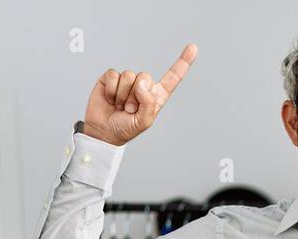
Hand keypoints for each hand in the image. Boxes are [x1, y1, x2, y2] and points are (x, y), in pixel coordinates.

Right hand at [83, 43, 197, 146]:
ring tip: (119, 106)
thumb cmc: (126, 128)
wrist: (104, 131)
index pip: (172, 78)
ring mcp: (127, 81)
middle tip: (129, 109)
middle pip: (145, 76)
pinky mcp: (111, 78)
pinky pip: (113, 75)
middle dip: (135, 95)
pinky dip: (111, 90)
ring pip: (129, 75)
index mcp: (156, 96)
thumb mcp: (143, 122)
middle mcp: (143, 86)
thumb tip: (142, 83)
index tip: (193, 47)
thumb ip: (148, 103)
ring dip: (122, 95)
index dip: (182, 63)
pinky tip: (110, 99)